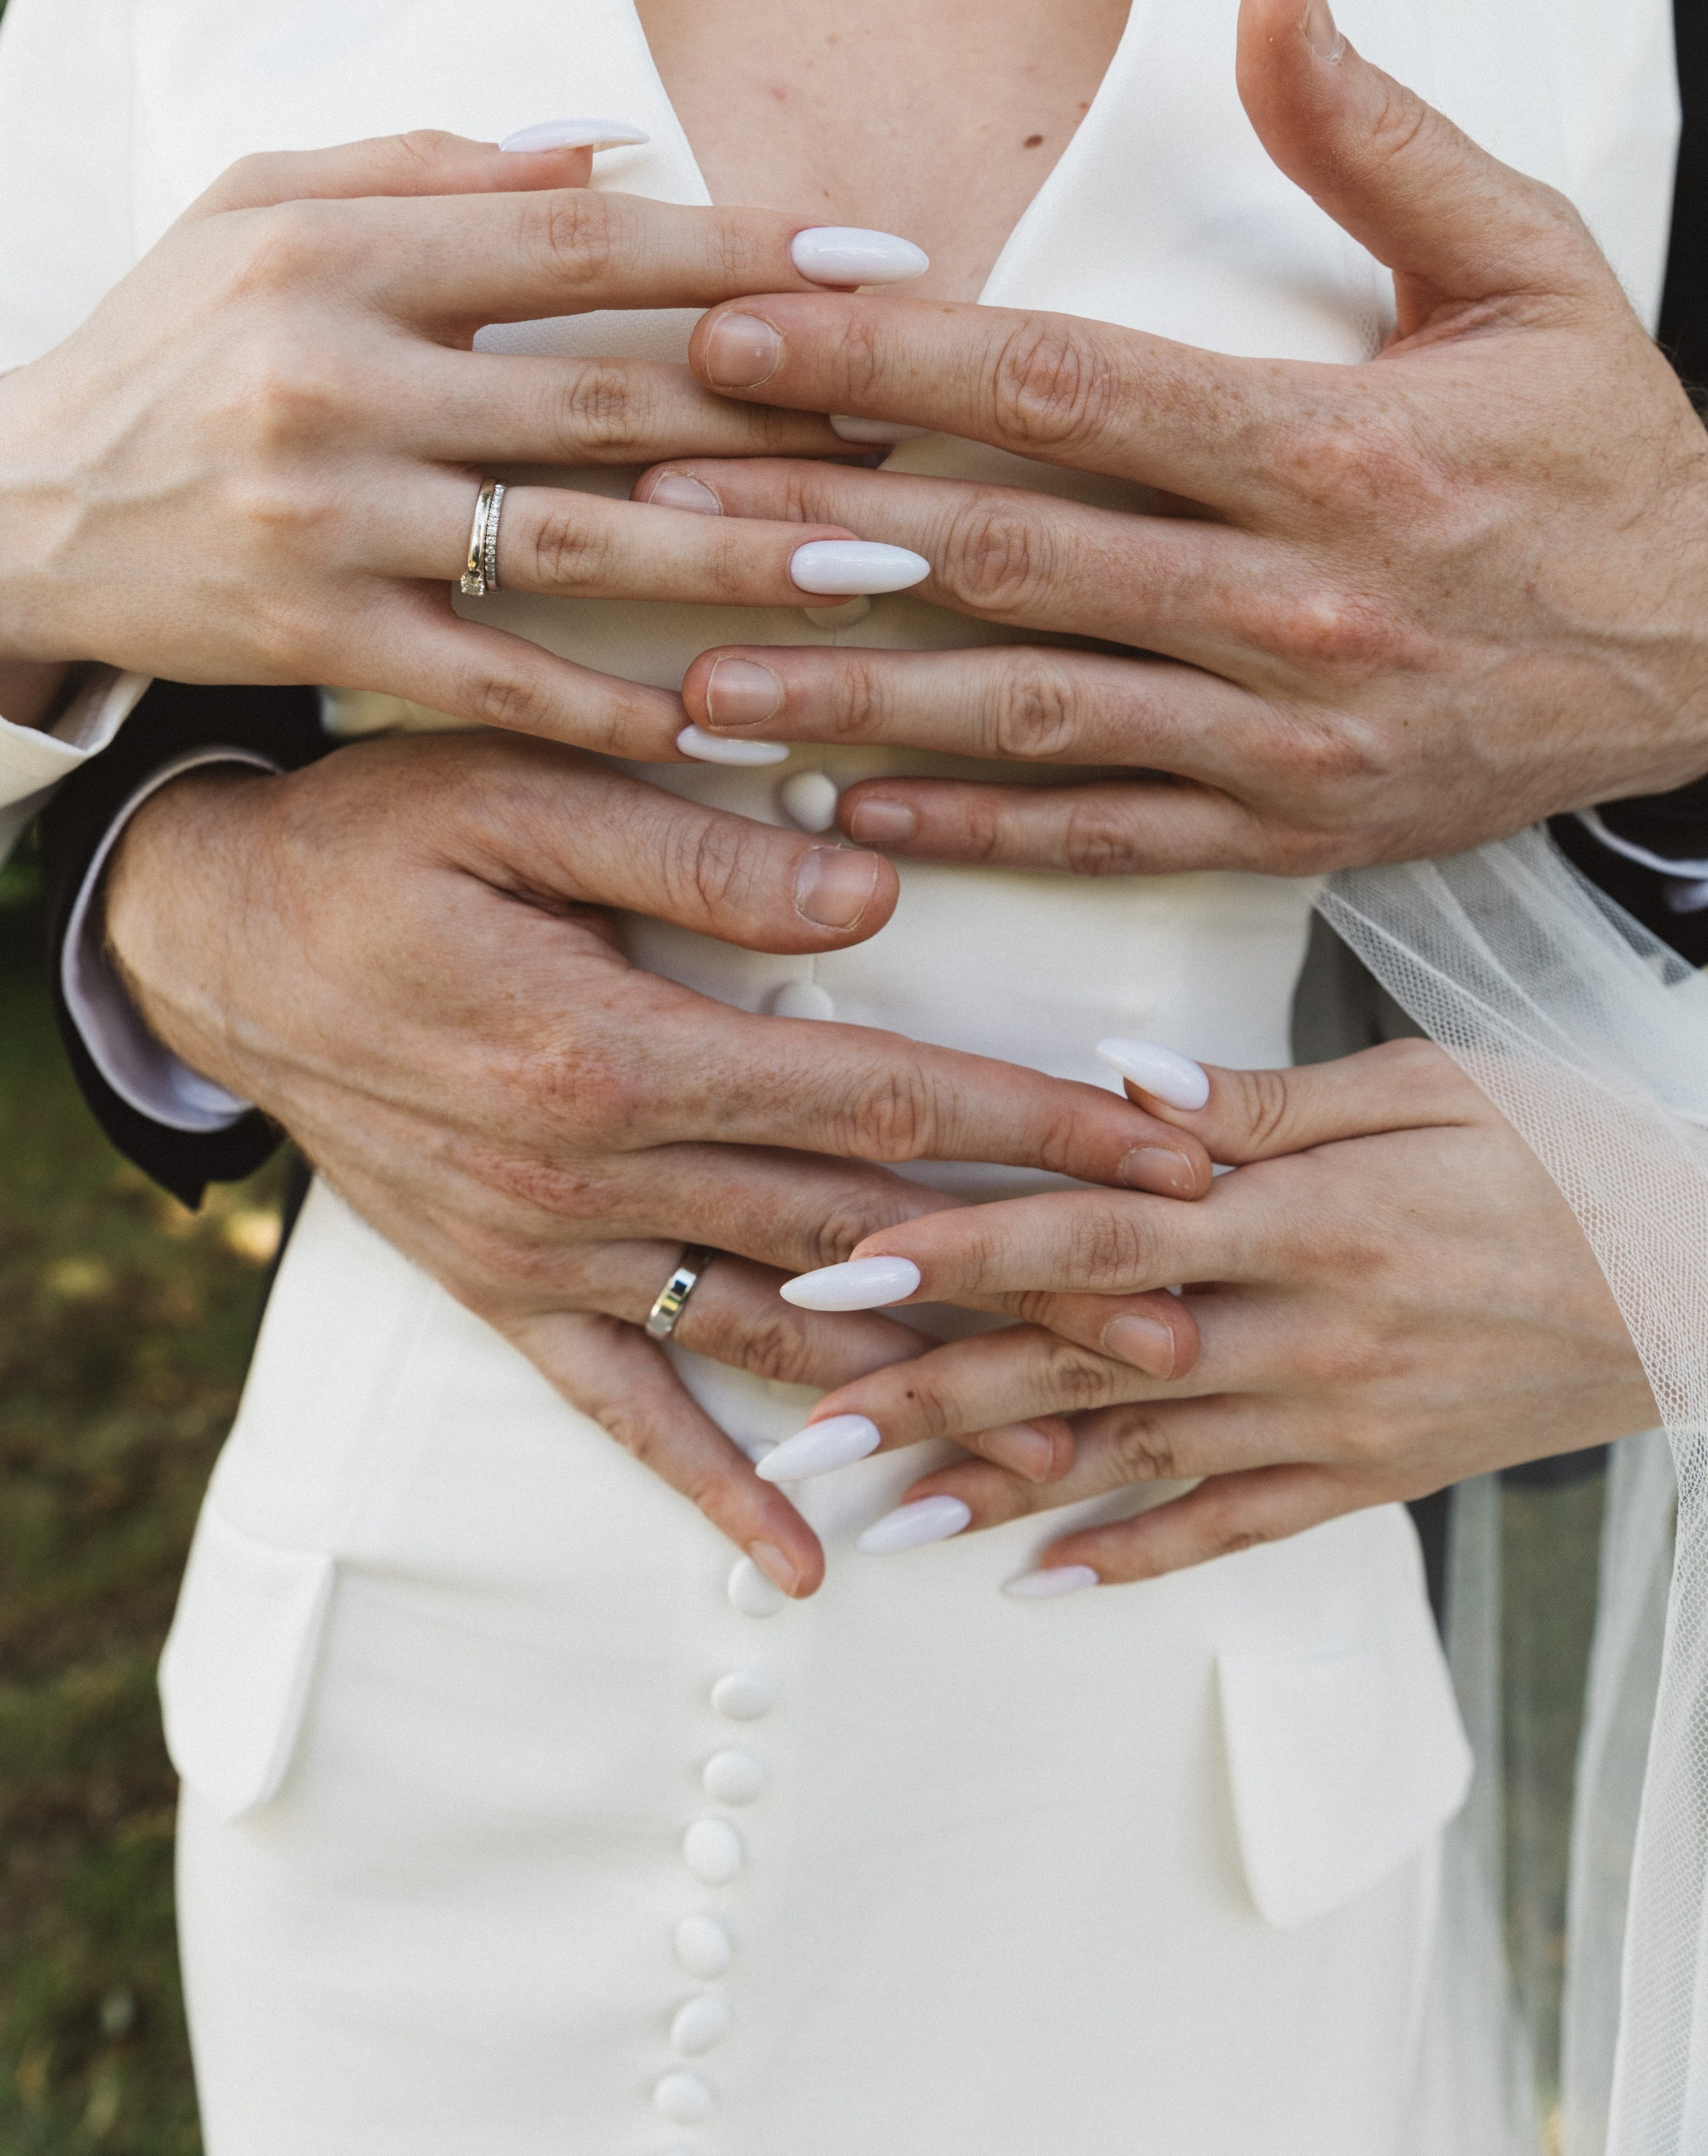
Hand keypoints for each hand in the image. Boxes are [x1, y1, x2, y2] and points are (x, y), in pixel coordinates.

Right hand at [0, 129, 924, 742]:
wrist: (16, 504)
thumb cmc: (165, 344)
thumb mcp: (262, 206)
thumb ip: (432, 165)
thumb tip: (608, 146)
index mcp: (339, 251)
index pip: (582, 240)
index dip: (742, 251)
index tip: (880, 265)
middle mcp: (337, 376)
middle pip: (607, 393)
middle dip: (782, 417)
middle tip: (923, 437)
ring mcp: (329, 517)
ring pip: (576, 542)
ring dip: (738, 561)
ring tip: (875, 576)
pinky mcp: (317, 636)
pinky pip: (496, 678)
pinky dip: (611, 704)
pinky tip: (723, 718)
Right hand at [104, 734, 1208, 1594]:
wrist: (220, 939)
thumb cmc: (379, 840)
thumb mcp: (519, 799)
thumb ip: (696, 858)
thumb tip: (873, 899)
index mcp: (617, 1046)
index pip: (875, 1098)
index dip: (1034, 1127)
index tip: (1170, 1155)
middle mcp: (593, 1172)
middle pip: (856, 1234)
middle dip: (1031, 1275)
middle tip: (1185, 1323)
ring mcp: (550, 1248)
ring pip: (770, 1334)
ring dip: (925, 1386)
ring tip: (1064, 1440)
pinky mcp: (504, 1289)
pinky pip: (621, 1408)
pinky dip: (714, 1485)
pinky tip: (804, 1560)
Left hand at [649, 0, 1707, 870]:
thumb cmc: (1606, 456)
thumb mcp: (1529, 268)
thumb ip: (1381, 139)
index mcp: (1333, 447)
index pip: (1068, 389)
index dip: (889, 366)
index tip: (739, 339)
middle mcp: (1297, 599)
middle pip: (1014, 554)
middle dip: (821, 531)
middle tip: (655, 511)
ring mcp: (1287, 731)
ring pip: (1035, 716)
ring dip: (855, 701)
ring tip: (696, 694)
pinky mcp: (1290, 829)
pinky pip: (1106, 836)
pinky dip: (975, 834)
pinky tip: (851, 813)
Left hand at [783, 1038, 1657, 1586]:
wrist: (1696, 1283)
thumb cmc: (1559, 1153)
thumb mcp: (1427, 1085)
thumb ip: (1263, 1098)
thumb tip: (1121, 1080)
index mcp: (1306, 1217)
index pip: (1096, 1231)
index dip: (960, 1249)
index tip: (840, 1262)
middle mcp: (1302, 1333)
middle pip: (1084, 1366)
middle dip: (930, 1392)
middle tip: (801, 1424)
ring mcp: (1333, 1422)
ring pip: (1134, 1465)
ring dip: (994, 1493)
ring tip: (872, 1520)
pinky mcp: (1368, 1481)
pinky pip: (1231, 1532)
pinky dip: (1132, 1562)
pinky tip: (1034, 1584)